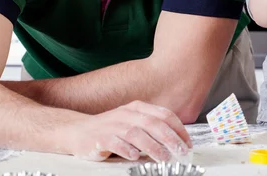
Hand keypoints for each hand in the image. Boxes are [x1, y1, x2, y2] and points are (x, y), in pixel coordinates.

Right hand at [60, 100, 191, 161]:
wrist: (79, 131)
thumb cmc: (111, 129)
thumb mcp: (133, 122)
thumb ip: (152, 128)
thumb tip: (176, 141)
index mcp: (138, 108)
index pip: (164, 115)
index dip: (178, 129)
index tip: (187, 143)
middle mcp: (127, 114)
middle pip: (153, 124)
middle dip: (170, 138)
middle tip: (181, 151)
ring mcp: (113, 125)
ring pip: (137, 134)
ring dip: (153, 146)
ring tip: (164, 157)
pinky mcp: (100, 137)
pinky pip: (116, 143)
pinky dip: (127, 149)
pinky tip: (135, 157)